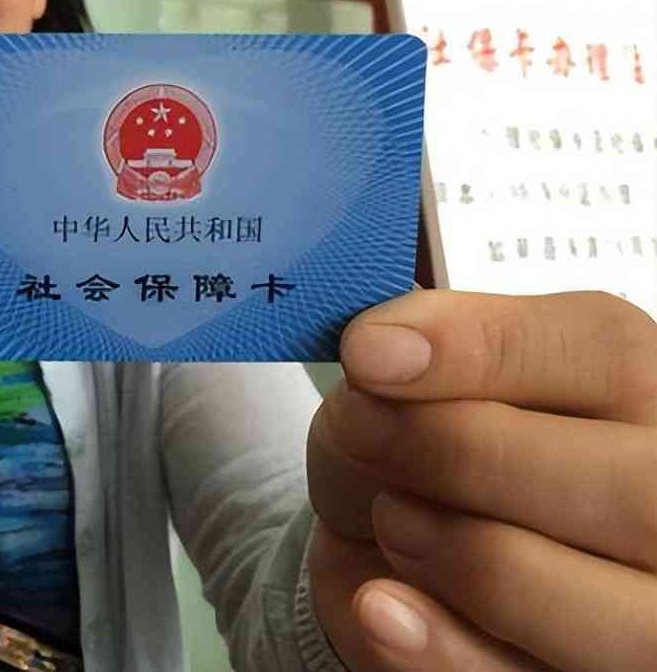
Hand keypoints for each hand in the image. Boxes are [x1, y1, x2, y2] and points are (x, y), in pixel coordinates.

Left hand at [306, 289, 656, 670]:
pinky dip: (445, 650)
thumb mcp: (403, 383)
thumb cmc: (416, 452)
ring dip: (473, 561)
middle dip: (470, 457)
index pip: (606, 351)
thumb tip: (384, 355)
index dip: (480, 348)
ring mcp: (652, 616)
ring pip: (620, 620)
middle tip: (363, 435)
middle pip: (636, 489)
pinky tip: (381, 607)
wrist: (383, 552)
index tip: (368, 355)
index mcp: (643, 391)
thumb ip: (415, 362)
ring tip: (390, 521)